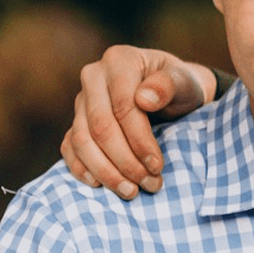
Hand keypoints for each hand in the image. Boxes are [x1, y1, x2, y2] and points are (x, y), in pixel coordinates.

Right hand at [60, 45, 216, 197]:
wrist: (172, 91)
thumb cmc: (180, 86)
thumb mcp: (184, 81)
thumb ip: (168, 86)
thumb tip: (144, 99)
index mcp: (119, 61)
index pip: (123, 107)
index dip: (139, 140)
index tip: (157, 165)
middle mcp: (93, 77)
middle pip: (100, 127)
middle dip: (125, 161)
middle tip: (150, 184)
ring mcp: (81, 100)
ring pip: (82, 140)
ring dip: (105, 171)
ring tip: (131, 192)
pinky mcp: (77, 121)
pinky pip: (70, 147)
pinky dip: (81, 168)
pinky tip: (100, 185)